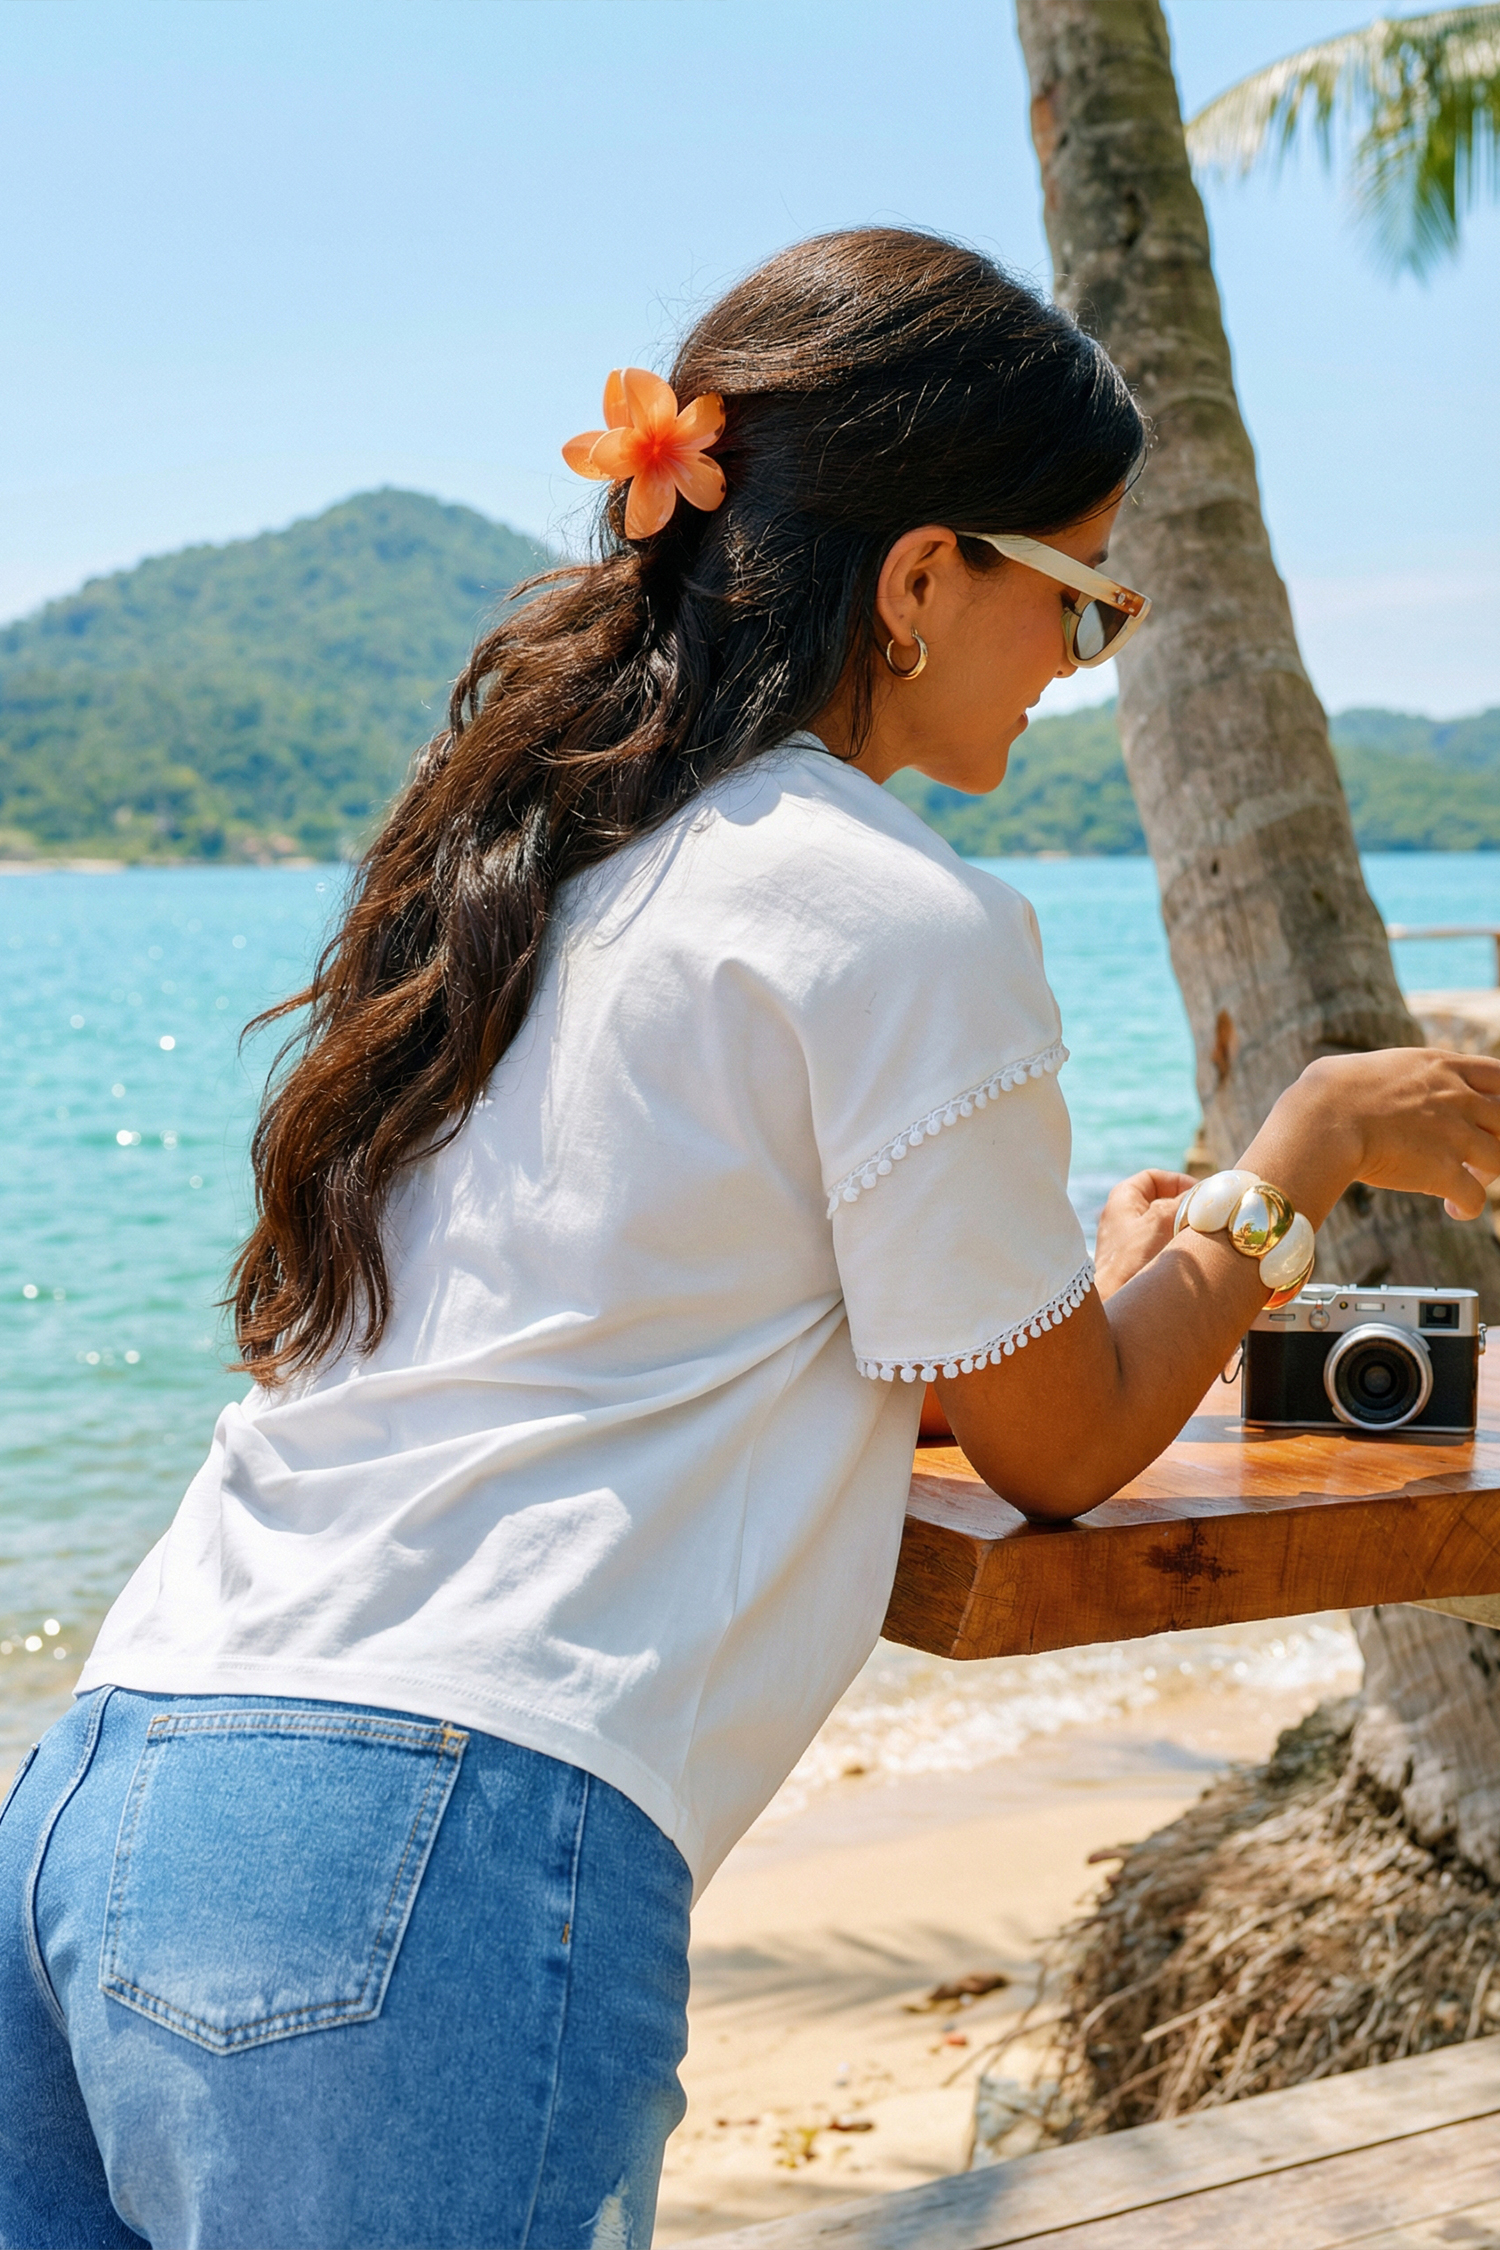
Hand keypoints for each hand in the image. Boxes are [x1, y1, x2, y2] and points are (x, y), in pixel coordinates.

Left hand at [1093, 1169, 1198, 1298]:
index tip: (1200, 1194)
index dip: (1179, 1182)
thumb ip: (1182, 1201)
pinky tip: (1189, 1255)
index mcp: (1122, 1198)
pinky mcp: (1134, 1261)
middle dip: (1184, 1207)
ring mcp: (1127, 1239)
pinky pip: (1160, 1244)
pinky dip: (1175, 1245)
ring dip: (1182, 1227)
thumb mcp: (1161, 1219)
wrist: (1113, 1302)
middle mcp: (1121, 1216)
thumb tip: (1202, 1193)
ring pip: (1163, 1224)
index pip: (1154, 1178)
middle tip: (1205, 1216)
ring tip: (1199, 1236)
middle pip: (1160, 1201)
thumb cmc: (1132, 1258)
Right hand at [1258, 1049, 1499, 1227]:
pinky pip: (1475, 1198)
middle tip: (1472, 1156)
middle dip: (1494, 1140)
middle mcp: (1458, 1098)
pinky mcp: (1443, 1172)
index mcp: (1441, 1066)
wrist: (1323, 1119)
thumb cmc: (1328, 1091)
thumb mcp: (1371, 1067)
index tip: (1486, 1115)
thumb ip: (1389, 1078)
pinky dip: (1468, 1207)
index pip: (1499, 1075)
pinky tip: (1454, 1210)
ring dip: (1486, 1176)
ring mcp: (1455, 1135)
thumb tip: (1351, 1082)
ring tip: (1462, 1185)